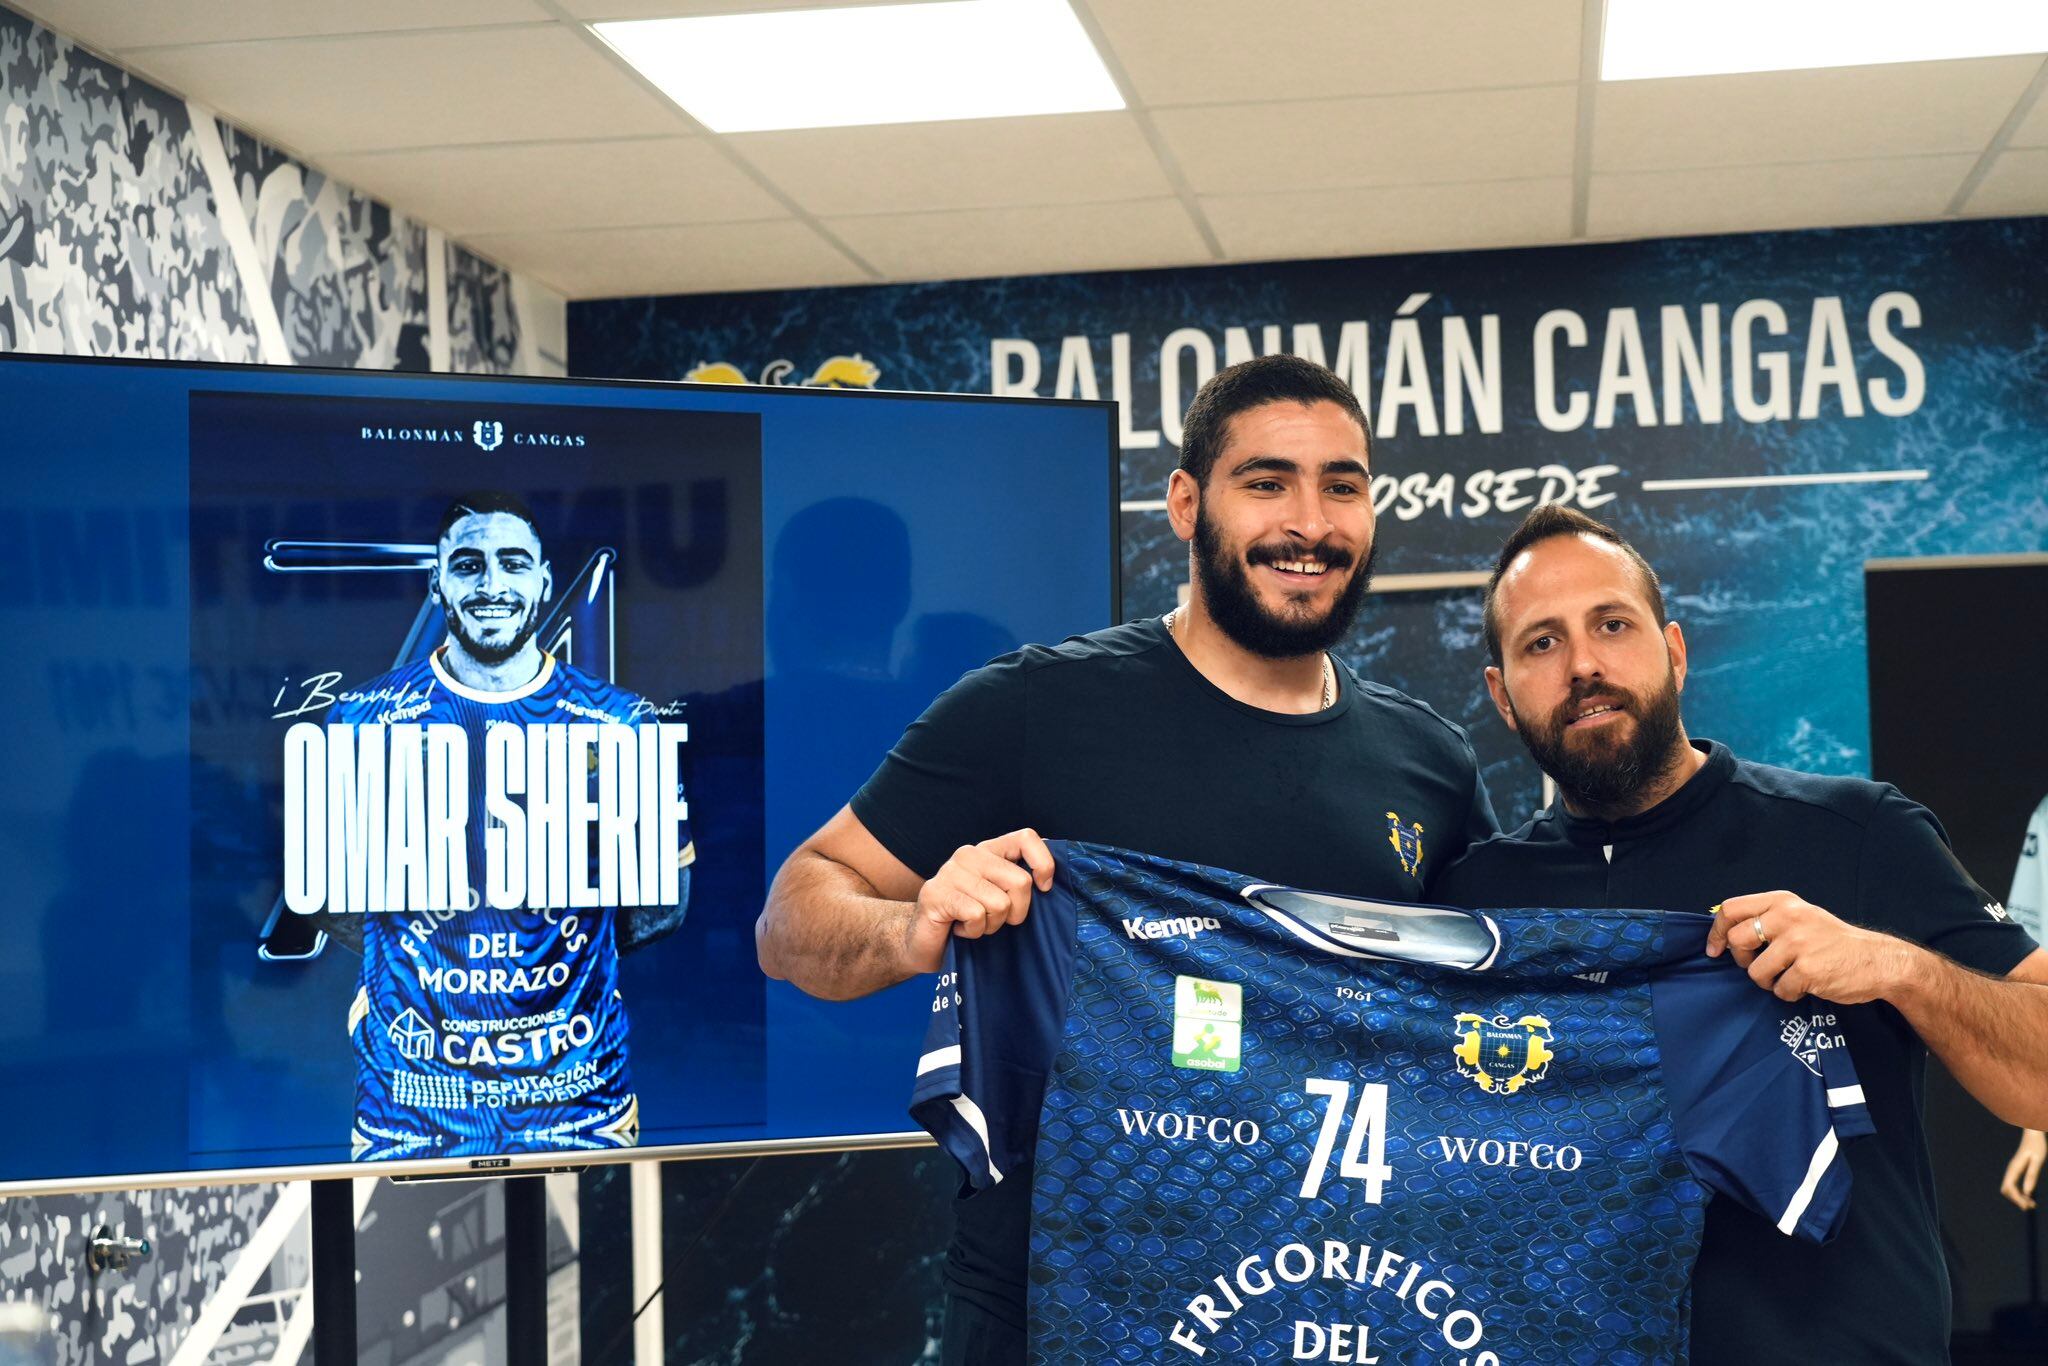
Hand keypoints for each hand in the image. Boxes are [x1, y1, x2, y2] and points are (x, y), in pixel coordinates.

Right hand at [903, 829, 1055, 973]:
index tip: (1044, 889)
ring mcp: (950, 872)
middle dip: (1016, 912)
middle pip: (1021, 881)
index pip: (1027, 838)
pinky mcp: (936, 893)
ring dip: (991, 925)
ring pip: (1000, 904)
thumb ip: (1019, 884)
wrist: (925, 942)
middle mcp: (969, 854)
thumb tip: (1050, 881)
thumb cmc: (969, 921)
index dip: (1044, 864)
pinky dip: (974, 931)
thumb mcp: (1000, 897)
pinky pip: (977, 916)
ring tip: (973, 924)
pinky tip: (960, 929)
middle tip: (994, 919)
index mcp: (988, 851)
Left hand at [1705, 890, 1916, 1004]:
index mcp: (1782, 902)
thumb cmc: (1832, 941)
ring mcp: (1798, 943)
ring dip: (1768, 981)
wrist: (1877, 961)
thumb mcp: (1800, 916)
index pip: (1731, 909)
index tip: (1714, 950)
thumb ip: (1767, 918)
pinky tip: (1806, 985)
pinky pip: (1779, 990)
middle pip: (1737, 940)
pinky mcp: (1807, 970)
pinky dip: (1789, 994)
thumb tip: (1724, 933)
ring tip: (1789, 976)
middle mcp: (1788, 917)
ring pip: (1755, 971)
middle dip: (1742, 960)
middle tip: (1760, 966)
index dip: (1716, 932)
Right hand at [2002, 1130, 2045, 1210]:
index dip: (2017, 1198)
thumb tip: (2027, 1192)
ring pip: (2009, 1189)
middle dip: (2017, 1200)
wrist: (2033, 1134)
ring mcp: (2013, 1171)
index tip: (2028, 1206)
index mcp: (2015, 1168)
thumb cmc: (2037, 1146)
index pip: (2010, 1187)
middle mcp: (2011, 1170)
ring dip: (2018, 1198)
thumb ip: (2032, 1175)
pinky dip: (2020, 1193)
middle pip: (2006, 1190)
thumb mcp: (2038, 1160)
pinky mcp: (2017, 1171)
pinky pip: (2014, 1186)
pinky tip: (2030, 1196)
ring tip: (2032, 1204)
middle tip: (2031, 1206)